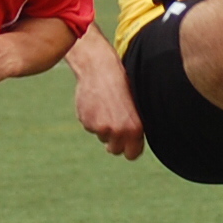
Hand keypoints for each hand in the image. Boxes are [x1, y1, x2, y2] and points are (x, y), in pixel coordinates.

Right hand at [68, 36, 143, 158]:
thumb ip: (134, 127)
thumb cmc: (122, 83)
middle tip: (114, 125)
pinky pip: (90, 127)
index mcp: (135, 128)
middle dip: (114, 141)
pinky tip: (96, 103)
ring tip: (106, 106)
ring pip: (102, 136)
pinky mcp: (86, 122)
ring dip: (103, 127)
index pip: (132, 155)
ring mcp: (100, 128)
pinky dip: (92, 119)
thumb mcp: (136, 106)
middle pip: (114, 150)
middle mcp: (118, 131)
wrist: (100, 68)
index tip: (127, 143)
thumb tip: (132, 145)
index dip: (129, 149)